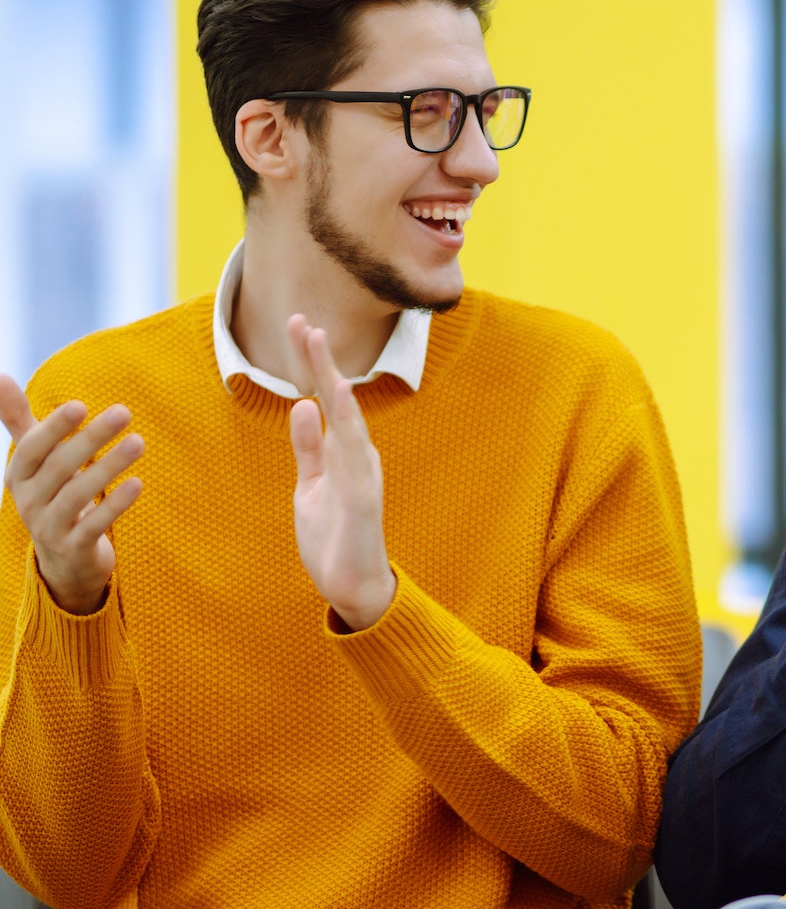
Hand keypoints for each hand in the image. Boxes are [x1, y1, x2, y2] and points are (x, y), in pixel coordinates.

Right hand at [0, 375, 144, 614]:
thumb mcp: (34, 459)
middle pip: (59, 467)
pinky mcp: (74, 549)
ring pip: (77, 495)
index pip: (32, 449)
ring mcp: (49, 528)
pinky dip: (115, 504)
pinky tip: (138, 483)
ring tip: (139, 442)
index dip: (54, 428)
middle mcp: (29, 501)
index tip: (81, 404)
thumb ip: (19, 419)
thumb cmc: (51, 493)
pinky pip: (94, 525)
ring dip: (109, 466)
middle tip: (124, 411)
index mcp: (19, 476)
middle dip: (91, 438)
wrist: (63, 558)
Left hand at [286, 316, 396, 630]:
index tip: (299, 327)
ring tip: (318, 346)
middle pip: (337, 398)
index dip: (312, 364)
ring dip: (332, 380)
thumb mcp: (312, 485)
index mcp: (344, 452)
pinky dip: (347, 423)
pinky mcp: (362, 497)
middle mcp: (357, 455)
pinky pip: (353, 454)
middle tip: (303, 321)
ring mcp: (362, 475)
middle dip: (319, 360)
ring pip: (347, 417)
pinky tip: (338, 396)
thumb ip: (309, 448)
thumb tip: (303, 406)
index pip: (326, 399)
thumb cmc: (334, 538)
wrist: (353, 587)